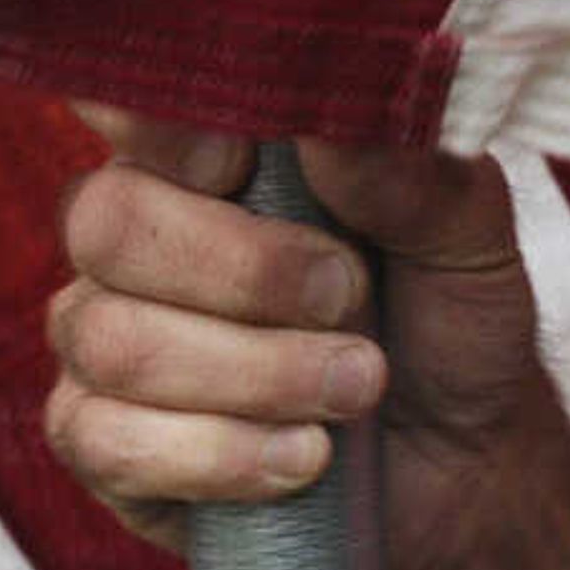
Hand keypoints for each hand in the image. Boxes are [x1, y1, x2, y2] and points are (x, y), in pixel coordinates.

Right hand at [46, 117, 561, 569]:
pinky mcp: (101, 444)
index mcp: (206, 153)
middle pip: (106, 223)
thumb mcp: (468, 242)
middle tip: (350, 300)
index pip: (123, 101)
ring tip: (357, 391)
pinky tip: (302, 458)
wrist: (460, 468)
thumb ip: (413, 176)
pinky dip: (222, 454)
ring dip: (258, 374)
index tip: (242, 164)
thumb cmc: (447, 328)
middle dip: (244, 273)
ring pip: (114, 341)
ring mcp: (102, 339)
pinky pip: (107, 443)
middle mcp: (132, 235)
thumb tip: (331, 127)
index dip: (161, 125)